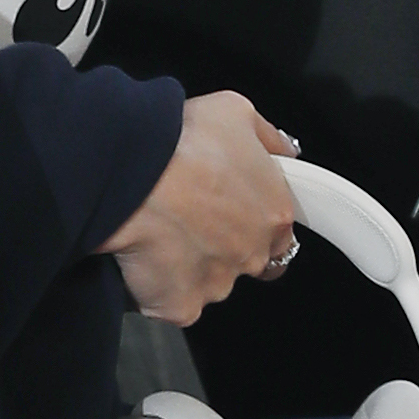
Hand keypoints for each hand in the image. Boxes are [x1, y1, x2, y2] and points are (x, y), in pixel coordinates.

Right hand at [97, 93, 297, 325]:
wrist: (133, 172)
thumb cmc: (184, 140)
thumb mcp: (237, 111)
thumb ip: (269, 137)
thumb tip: (285, 151)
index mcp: (275, 213)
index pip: (279, 232)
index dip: (254, 220)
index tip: (230, 208)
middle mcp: (254, 255)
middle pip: (246, 261)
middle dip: (225, 246)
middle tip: (192, 216)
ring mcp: (217, 285)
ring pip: (209, 283)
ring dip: (192, 265)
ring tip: (163, 231)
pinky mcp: (180, 306)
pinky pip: (172, 303)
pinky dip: (160, 286)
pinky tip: (145, 256)